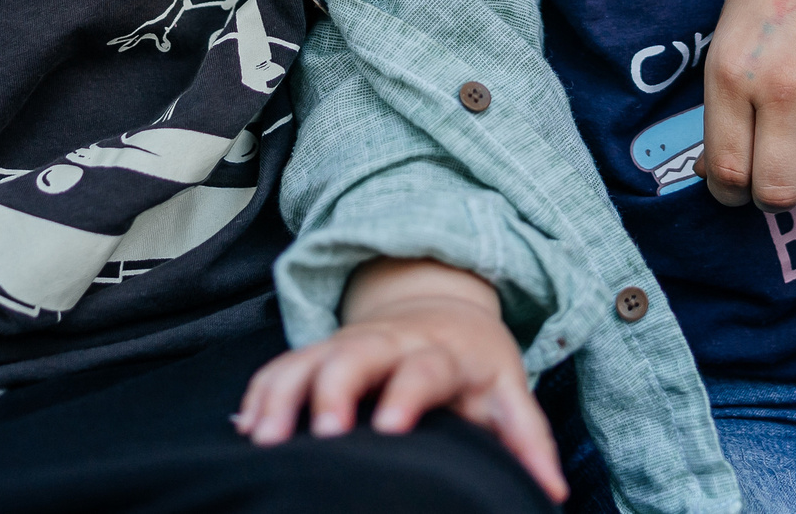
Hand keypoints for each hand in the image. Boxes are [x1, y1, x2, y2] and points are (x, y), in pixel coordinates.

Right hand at [236, 260, 563, 502]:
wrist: (442, 305)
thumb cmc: (476, 363)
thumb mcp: (507, 391)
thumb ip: (526, 438)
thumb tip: (551, 490)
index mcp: (440, 354)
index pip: (423, 369)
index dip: (407, 394)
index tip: (390, 427)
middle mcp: (388, 343)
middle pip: (355, 355)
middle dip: (333, 389)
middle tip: (321, 432)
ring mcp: (347, 345)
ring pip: (307, 359)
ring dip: (282, 395)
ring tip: (262, 440)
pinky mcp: (317, 353)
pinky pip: (281, 368)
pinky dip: (260, 394)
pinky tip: (244, 431)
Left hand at [702, 0, 795, 210]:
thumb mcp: (731, 35)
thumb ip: (726, 105)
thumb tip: (720, 175)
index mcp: (731, 72)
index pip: (728, 171)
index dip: (730, 191)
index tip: (736, 187)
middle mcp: (784, 86)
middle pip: (779, 191)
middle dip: (775, 192)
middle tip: (778, 173)